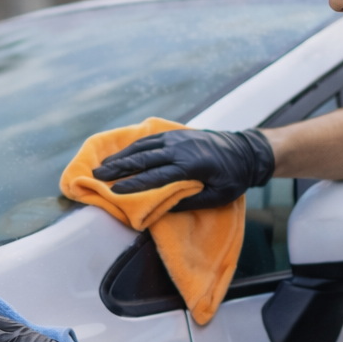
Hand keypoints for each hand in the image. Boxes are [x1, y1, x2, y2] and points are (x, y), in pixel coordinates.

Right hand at [92, 128, 274, 210]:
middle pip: (144, 158)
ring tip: (101, 165)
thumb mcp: (218, 196)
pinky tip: (120, 154)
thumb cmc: (233, 178)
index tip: (114, 191)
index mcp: (191, 166)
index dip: (134, 184)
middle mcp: (180, 148)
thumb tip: (162, 207)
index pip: (156, 176)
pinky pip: (150, 139)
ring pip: (143, 146)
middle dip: (118, 167)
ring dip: (121, 156)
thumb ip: (190, 201)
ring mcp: (177, 138)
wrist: (246, 151)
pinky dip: (132, 146)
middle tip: (96, 175)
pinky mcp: (176, 134)